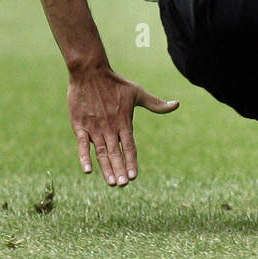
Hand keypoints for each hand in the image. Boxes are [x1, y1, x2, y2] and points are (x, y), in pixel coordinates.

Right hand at [68, 65, 178, 186]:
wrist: (90, 72)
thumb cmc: (115, 83)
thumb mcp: (137, 93)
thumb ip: (156, 103)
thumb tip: (177, 104)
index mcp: (124, 122)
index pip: (130, 147)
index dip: (131, 162)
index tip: (134, 177)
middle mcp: (110, 127)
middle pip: (115, 153)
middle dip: (119, 170)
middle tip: (122, 185)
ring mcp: (94, 127)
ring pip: (101, 152)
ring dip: (106, 168)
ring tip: (111, 183)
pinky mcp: (80, 126)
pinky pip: (82, 145)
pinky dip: (84, 157)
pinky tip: (88, 171)